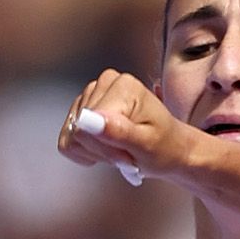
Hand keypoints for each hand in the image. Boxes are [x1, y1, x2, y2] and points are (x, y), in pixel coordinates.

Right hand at [57, 71, 196, 184]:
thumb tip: (87, 120)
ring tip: (121, 149)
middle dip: (103, 150)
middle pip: (79, 131)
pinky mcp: (80, 109)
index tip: (130, 155)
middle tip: (128, 154)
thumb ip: (118, 131)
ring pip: (72, 136)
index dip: (106, 149)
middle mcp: (104, 83)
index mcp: (122, 86)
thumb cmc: (165, 147)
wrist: (171, 149)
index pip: (88, 127)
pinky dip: (87, 151)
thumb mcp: (147, 144)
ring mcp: (90, 95)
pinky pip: (68, 140)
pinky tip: (107, 147)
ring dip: (97, 151)